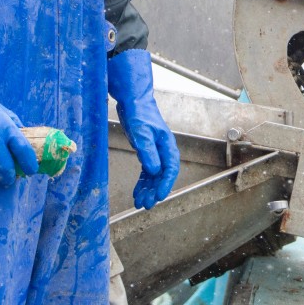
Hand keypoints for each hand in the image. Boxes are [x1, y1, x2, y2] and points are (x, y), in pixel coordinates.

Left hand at [107, 49, 179, 209]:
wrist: (133, 101)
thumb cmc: (139, 113)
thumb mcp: (141, 133)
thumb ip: (147, 152)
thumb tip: (153, 171)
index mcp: (166, 145)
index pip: (170, 168)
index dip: (165, 183)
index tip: (159, 196)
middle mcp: (163, 150)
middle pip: (162, 175)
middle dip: (155, 190)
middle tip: (146, 204)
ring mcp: (155, 151)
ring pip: (154, 175)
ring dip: (148, 189)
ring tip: (139, 202)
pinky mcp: (147, 151)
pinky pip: (147, 171)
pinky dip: (142, 182)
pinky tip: (137, 192)